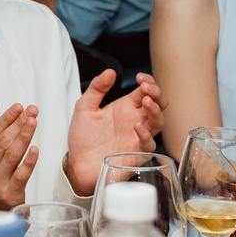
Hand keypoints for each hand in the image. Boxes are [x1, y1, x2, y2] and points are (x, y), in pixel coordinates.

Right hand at [0, 99, 40, 213]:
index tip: (19, 107)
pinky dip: (28, 162)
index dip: (6, 118)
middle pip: (3, 141)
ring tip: (33, 123)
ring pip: (11, 155)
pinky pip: (20, 175)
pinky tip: (35, 150)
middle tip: (31, 111)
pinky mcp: (10, 192)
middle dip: (18, 124)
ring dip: (23, 137)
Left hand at [64, 71, 164, 193]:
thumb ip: (97, 89)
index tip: (141, 78)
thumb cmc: (83, 138)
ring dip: (155, 111)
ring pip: (158, 123)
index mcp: (126, 107)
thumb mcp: (84, 108)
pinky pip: (148, 145)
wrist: (76, 164)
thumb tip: (110, 71)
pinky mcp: (135, 154)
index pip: (146, 90)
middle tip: (146, 88)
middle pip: (158, 104)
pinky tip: (136, 126)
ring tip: (146, 101)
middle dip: (157, 93)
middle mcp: (135, 121)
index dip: (149, 81)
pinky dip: (145, 135)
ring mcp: (137, 137)